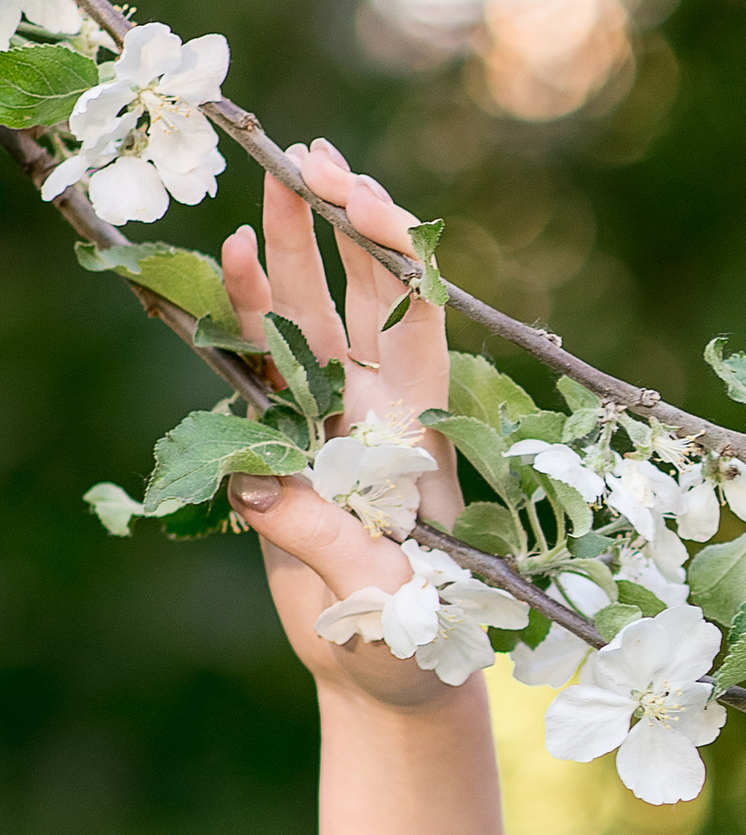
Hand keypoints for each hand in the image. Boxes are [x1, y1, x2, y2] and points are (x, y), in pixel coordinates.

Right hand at [222, 140, 468, 718]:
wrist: (388, 679)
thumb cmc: (414, 644)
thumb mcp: (383, 602)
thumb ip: (327, 543)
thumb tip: (260, 483)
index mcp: (422, 433)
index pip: (419, 324)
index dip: (397, 262)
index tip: (369, 205)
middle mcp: (379, 412)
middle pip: (361, 299)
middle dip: (340, 226)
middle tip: (311, 155)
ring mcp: (330, 422)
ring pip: (308, 318)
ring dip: (295, 248)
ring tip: (277, 175)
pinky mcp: (285, 445)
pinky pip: (260, 368)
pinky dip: (245, 314)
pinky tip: (235, 259)